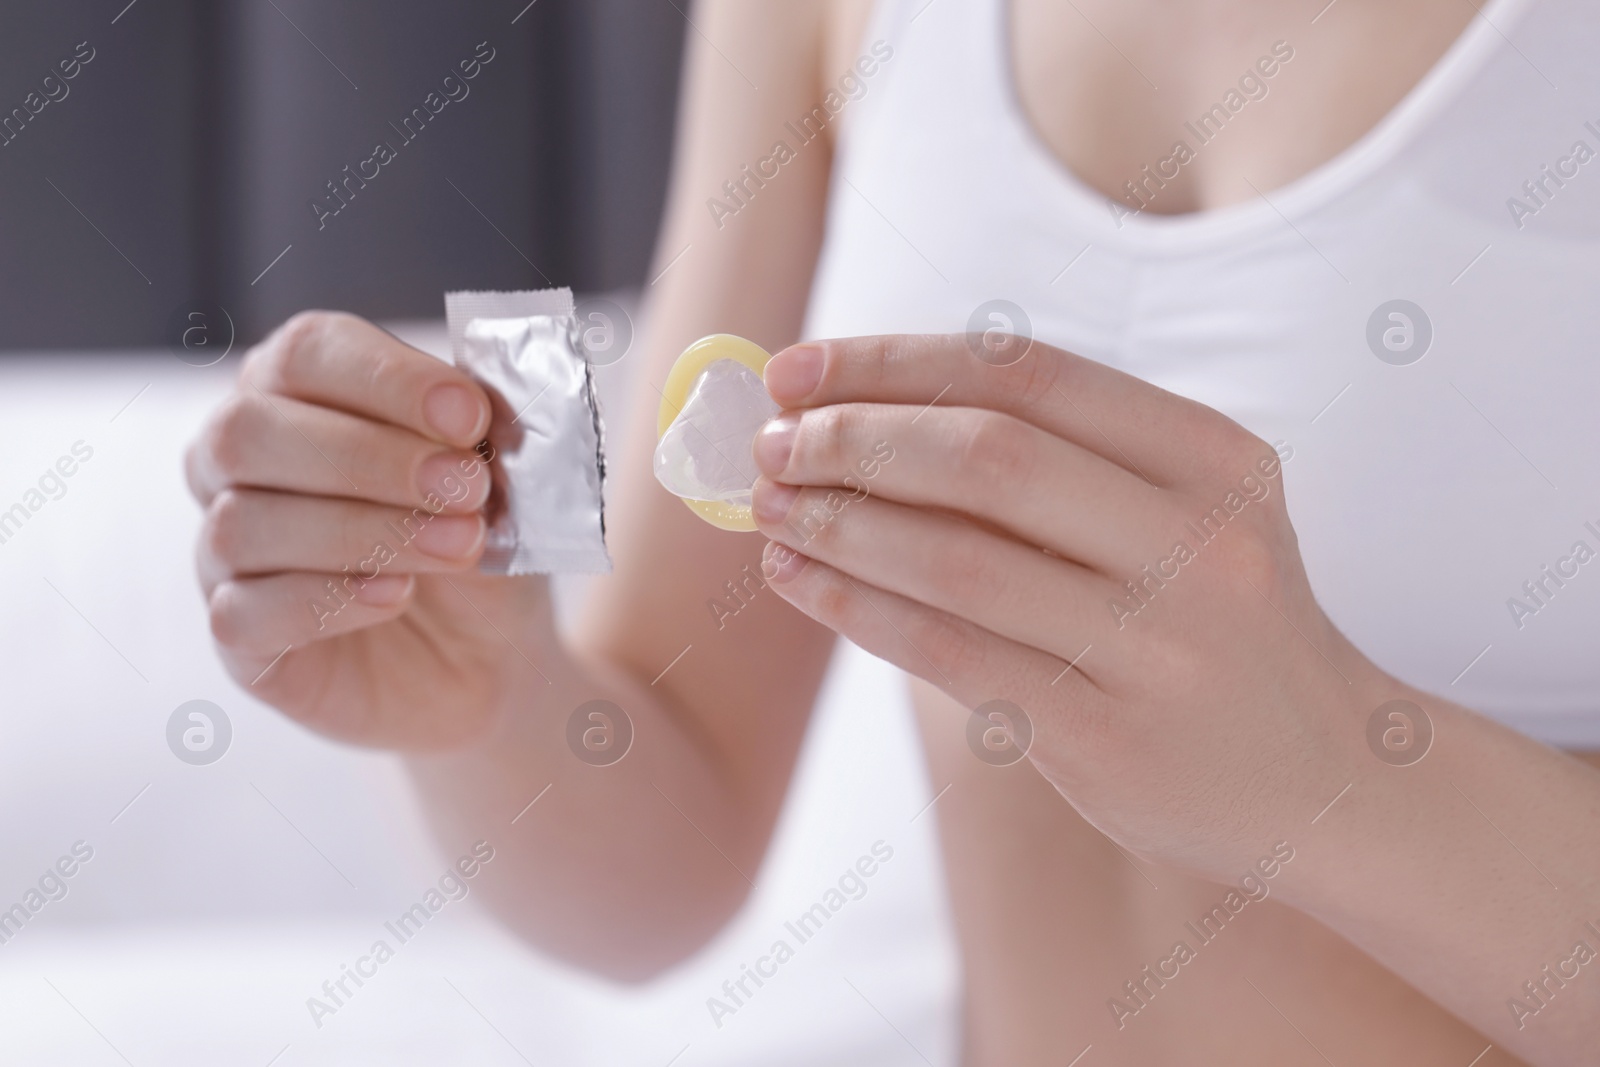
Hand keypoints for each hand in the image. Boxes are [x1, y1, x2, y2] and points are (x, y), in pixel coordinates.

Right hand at [186, 312, 544, 748]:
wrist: (486, 653)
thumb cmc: (475, 537)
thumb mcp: (496, 475)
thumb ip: (478, 429)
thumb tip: (474, 407)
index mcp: (298, 390)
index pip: (306, 352)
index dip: (387, 378)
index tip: (469, 416)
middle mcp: (238, 460)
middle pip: (250, 430)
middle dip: (367, 457)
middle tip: (463, 488)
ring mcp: (222, 549)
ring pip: (242, 523)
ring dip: (363, 532)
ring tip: (457, 546)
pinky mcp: (237, 636)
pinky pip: (243, 612)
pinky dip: (325, 599)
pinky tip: (395, 596)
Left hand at [749, 334, 1383, 877]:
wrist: (1325, 779)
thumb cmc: (1219, 623)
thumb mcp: (1187, 510)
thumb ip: (1064, 456)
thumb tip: (867, 408)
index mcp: (1214, 457)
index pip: (1027, 374)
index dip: (894, 363)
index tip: (796, 370)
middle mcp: (1196, 542)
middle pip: (988, 459)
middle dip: (855, 440)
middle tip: (769, 444)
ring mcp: (1156, 647)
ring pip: (959, 562)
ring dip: (840, 525)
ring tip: (766, 507)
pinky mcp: (1106, 739)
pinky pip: (953, 656)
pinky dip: (860, 609)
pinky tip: (798, 582)